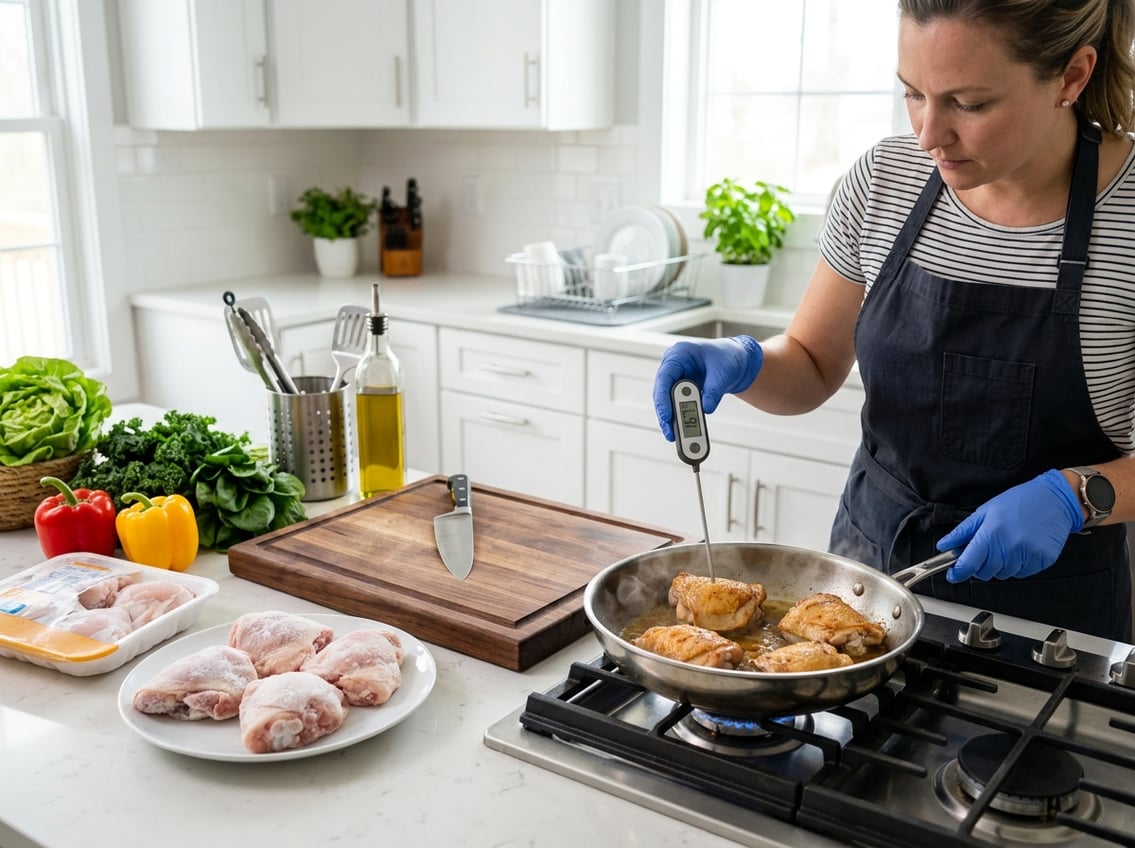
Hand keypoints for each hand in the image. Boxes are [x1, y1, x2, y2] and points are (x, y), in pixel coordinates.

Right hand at [652, 336, 762, 439]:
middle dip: (665, 414)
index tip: (666, 417)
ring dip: (671, 419)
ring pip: (667, 401)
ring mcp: (676, 378)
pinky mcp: (682, 390)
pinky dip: (679, 418)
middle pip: (662, 393)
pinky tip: (681, 431)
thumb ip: (713, 390)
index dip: (662, 398)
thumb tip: (706, 409)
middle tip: (670, 433)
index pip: (664, 377)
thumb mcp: (723, 373)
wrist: (735, 360)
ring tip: (674, 437)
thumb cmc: (727, 358)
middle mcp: (674, 366)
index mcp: (679, 354)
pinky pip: (676, 405)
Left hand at [936, 469, 1083, 581]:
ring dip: (1000, 565)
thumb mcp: (985, 512)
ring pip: (1003, 574)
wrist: (1054, 500)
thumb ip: (963, 532)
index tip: (953, 574)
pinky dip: (1017, 565)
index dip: (958, 572)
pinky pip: (1022, 573)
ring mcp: (1027, 556)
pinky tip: (1021, 548)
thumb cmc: (1019, 502)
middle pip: (985, 573)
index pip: (969, 563)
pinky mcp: (1042, 561)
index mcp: (991, 534)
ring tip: (1007, 544)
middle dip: (980, 565)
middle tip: (986, 550)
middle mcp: (1009, 547)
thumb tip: (944, 545)